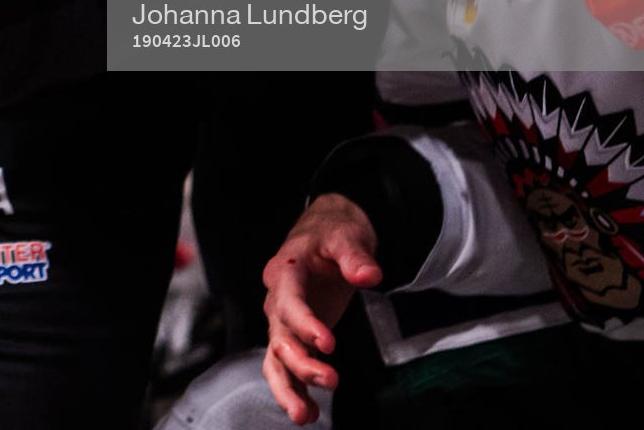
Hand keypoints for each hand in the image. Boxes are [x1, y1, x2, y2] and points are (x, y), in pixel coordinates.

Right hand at [261, 194, 382, 425]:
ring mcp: (283, 319)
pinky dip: (295, 388)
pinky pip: (287, 365)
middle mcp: (277, 298)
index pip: (288, 302)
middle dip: (301, 363)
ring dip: (288, 387)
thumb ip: (356, 257)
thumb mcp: (347, 236)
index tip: (328, 344)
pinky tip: (310, 412)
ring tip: (305, 416)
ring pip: (275, 358)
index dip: (304, 324)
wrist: (328, 231)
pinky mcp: (295, 334)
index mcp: (285, 270)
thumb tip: (369, 276)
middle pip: (279, 336)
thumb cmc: (333, 233)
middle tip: (331, 380)